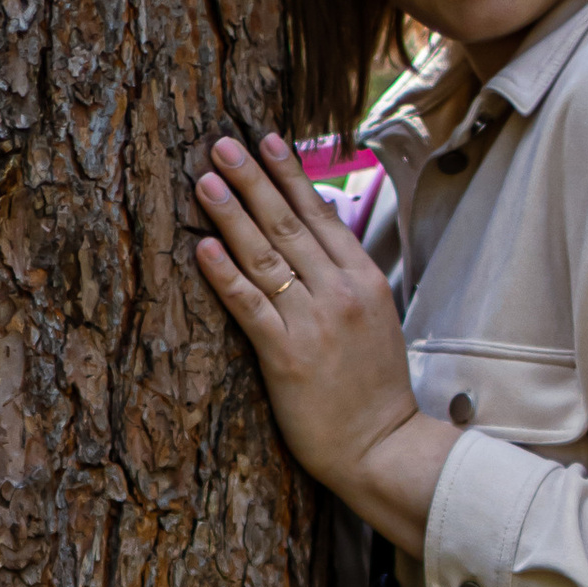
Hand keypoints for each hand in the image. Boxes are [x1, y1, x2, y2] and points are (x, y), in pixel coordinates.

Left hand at [193, 131, 454, 558]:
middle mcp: (340, 293)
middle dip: (253, 179)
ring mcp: (314, 323)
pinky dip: (226, 274)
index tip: (266, 139)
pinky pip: (251, 306)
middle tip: (221, 144)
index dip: (290, 175)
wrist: (384, 447)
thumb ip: (348, 279)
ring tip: (205, 180)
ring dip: (232, 214)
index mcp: (363, 280)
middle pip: (289, 224)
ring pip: (266, 257)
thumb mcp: (377, 320)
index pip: (321, 215)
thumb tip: (319, 238)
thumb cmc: (375, 390)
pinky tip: (203, 246)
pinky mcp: (288, 357)